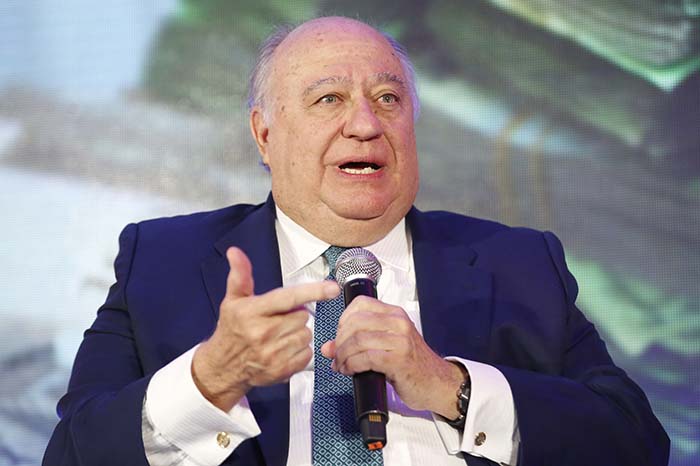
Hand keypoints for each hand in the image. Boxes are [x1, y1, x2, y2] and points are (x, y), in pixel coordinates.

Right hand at [192, 247, 339, 410]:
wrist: (223, 366)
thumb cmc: (232, 330)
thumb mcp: (233, 300)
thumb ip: (240, 275)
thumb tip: (236, 253)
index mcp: (252, 312)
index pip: (288, 297)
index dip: (313, 291)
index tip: (332, 288)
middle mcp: (262, 333)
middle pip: (303, 315)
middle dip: (296, 314)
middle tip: (279, 318)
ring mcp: (272, 353)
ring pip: (307, 334)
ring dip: (299, 332)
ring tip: (280, 334)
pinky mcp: (281, 370)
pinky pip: (307, 354)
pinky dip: (301, 350)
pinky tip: (284, 348)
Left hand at [320, 296, 465, 418]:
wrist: (438, 383)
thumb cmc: (413, 365)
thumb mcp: (386, 347)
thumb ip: (358, 343)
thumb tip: (329, 347)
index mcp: (395, 314)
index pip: (360, 304)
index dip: (343, 319)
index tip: (339, 335)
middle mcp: (398, 323)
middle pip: (355, 322)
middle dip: (339, 341)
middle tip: (336, 354)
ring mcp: (400, 341)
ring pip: (358, 340)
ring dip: (343, 355)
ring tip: (341, 365)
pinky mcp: (398, 360)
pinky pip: (365, 357)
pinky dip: (351, 365)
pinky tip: (350, 370)